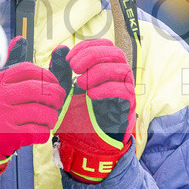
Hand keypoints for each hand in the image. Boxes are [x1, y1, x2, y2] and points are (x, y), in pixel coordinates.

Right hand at [0, 37, 66, 174]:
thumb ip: (11, 64)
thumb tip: (20, 40)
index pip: (27, 70)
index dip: (47, 75)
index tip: (54, 83)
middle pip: (37, 90)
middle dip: (55, 95)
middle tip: (59, 101)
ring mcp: (1, 116)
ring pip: (40, 112)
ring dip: (52, 116)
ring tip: (50, 118)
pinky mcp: (6, 135)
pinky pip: (36, 132)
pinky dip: (44, 132)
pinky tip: (41, 131)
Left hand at [49, 39, 135, 183]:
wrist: (87, 143)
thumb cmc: (78, 113)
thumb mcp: (64, 88)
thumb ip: (61, 69)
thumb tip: (59, 48)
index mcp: (107, 67)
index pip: (105, 45)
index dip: (87, 47)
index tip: (68, 59)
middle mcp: (120, 76)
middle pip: (115, 53)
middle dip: (93, 56)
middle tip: (74, 68)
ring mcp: (127, 90)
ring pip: (122, 70)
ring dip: (98, 72)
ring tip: (80, 84)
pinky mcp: (129, 107)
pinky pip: (124, 92)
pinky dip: (107, 90)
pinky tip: (90, 95)